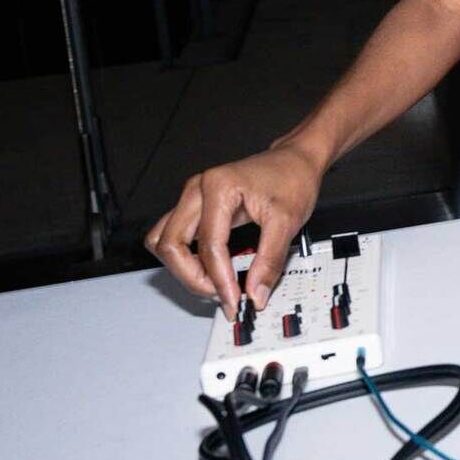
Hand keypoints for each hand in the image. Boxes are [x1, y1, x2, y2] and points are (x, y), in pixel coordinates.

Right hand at [144, 143, 324, 310]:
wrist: (295, 160)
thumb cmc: (292, 178)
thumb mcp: (288, 221)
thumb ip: (270, 260)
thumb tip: (255, 292)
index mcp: (219, 187)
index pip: (209, 246)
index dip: (219, 279)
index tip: (234, 299)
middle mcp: (198, 189)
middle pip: (171, 244)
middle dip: (192, 278)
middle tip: (221, 295)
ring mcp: (193, 197)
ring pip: (163, 241)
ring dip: (181, 268)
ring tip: (211, 283)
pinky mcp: (195, 206)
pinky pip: (173, 236)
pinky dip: (183, 257)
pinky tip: (206, 268)